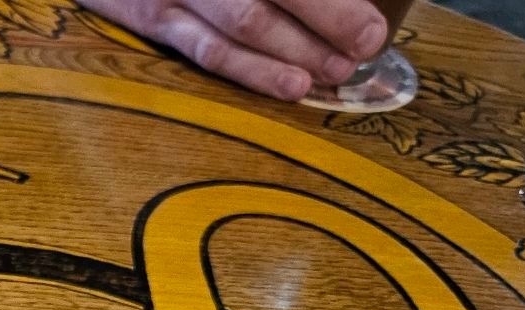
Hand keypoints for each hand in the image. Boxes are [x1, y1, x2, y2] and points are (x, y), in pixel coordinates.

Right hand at [80, 0, 392, 101]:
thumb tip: (344, 8)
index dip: (332, 3)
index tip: (373, 26)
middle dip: (326, 21)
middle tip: (364, 48)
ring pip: (243, 23)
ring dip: (294, 51)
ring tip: (335, 73)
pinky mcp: (152, 19)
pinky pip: (206, 50)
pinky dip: (251, 70)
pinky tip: (288, 85)